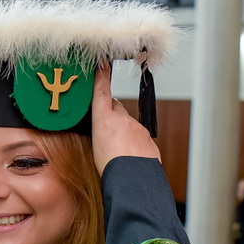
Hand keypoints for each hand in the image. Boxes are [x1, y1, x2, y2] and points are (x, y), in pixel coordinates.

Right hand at [91, 61, 160, 175]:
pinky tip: (129, 157)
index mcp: (104, 119)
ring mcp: (138, 128)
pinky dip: (134, 143)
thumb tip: (105, 134)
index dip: (101, 76)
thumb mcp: (94, 148)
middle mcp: (122, 119)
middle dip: (111, 112)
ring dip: (123, 132)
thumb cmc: (110, 167)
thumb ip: (101, 134)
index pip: (101, 92)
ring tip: (117, 150)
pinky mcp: (148, 139)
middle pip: (116, 108)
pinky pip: (139, 137)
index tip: (102, 64)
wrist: (133, 179)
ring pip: (128, 124)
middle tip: (105, 125)